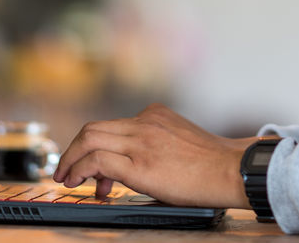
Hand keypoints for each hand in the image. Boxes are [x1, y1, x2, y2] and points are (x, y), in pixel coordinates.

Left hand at [52, 103, 256, 207]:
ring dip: (70, 160)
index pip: (112, 125)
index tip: (94, 169)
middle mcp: (145, 122)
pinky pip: (98, 160)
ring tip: (68, 179)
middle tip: (67, 171)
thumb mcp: (180, 139)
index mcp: (155, 115)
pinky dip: (81, 169)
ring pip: (89, 139)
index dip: (94, 146)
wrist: (231, 169)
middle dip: (72, 150)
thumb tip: (134, 163)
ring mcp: (141, 140)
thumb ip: (156, 140)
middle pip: (93, 128)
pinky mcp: (140, 164)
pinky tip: (80, 183)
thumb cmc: (212, 163)